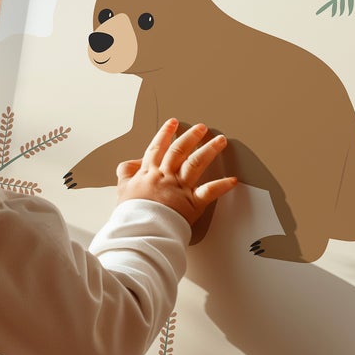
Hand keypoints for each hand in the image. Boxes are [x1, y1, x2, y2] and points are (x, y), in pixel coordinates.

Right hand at [116, 118, 237, 224]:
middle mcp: (165, 177)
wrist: (139, 231)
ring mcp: (179, 188)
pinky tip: (232, 180)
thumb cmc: (131, 215)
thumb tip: (131, 163)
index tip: (173, 123)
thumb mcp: (122, 189)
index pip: (157, 148)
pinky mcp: (192, 203)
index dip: (165, 133)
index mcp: (149, 173)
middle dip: (191, 136)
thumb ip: (126, 173)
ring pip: (195, 163)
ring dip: (209, 150)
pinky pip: (210, 191)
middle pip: (179, 150)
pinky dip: (223, 186)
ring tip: (220, 140)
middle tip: (201, 127)